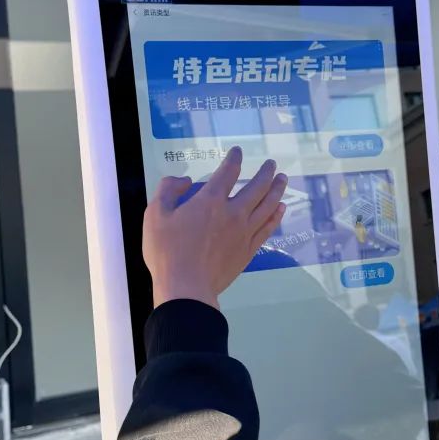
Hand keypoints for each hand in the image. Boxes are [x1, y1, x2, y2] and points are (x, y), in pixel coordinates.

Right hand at [144, 146, 286, 308]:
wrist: (187, 288)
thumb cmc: (167, 252)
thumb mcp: (155, 215)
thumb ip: (168, 190)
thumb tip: (184, 181)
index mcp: (210, 200)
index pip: (228, 171)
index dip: (234, 158)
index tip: (238, 151)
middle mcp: (233, 213)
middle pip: (257, 187)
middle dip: (266, 172)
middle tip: (272, 164)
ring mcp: (244, 232)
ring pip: (268, 205)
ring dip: (277, 190)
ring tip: (283, 180)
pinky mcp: (248, 250)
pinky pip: (267, 228)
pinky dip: (275, 215)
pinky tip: (280, 209)